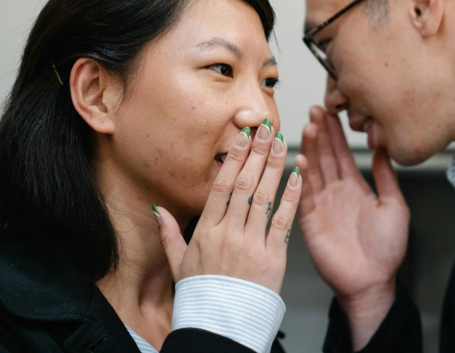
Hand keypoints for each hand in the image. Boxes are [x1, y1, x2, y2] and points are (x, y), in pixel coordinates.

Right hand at [154, 123, 302, 293]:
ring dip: (273, 167)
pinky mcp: (273, 257)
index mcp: (205, 232)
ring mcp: (251, 244)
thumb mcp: (178, 264)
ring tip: (281, 142)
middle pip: (243, 185)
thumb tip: (157, 210)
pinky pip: (283, 221)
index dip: (234, 158)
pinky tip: (297, 176)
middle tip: (266, 128)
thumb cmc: (202, 296)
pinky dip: (291, 196)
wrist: (221, 327)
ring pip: (263, 197)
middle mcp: (228, 233)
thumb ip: (169, 234)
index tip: (242, 136)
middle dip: (256, 153)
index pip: (221, 186)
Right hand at [299, 107, 409, 348]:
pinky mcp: (310, 220)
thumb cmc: (385, 250)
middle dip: (319, 133)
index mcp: (354, 187)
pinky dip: (301, 177)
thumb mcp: (395, 207)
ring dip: (310, 148)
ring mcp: (321, 205)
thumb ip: (386, 178)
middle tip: (314, 110)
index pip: (341, 154)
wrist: (372, 282)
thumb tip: (382, 151)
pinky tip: (300, 159)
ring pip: (313, 170)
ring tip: (308, 126)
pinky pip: (303, 194)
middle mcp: (335, 192)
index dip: (335, 133)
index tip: (329, 111)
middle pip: (324, 156)